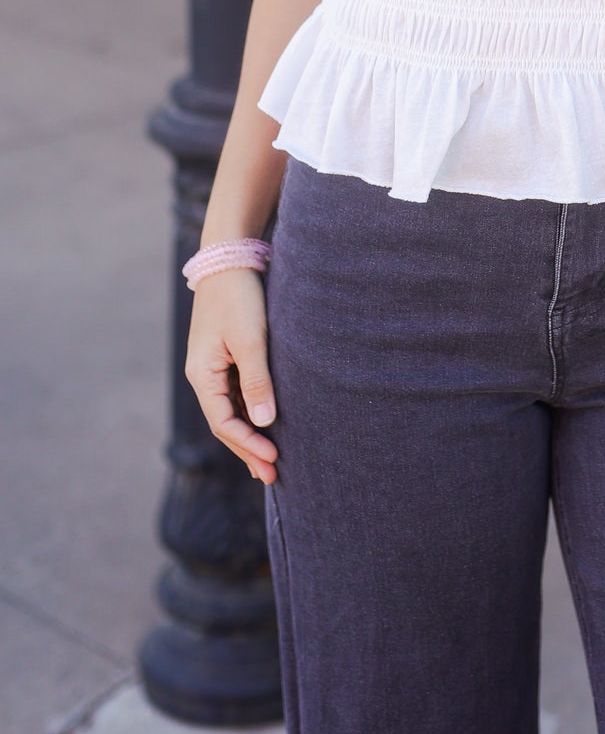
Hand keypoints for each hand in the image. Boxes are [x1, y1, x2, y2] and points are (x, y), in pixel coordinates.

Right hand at [184, 267, 279, 484]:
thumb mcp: (251, 340)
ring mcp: (213, 366)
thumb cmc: (240, 298)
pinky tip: (266, 424)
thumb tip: (264, 423)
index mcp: (202, 375)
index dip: (248, 445)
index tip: (274, 460)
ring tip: (270, 460)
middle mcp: (203, 375)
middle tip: (273, 475)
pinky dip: (251, 412)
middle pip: (225, 422)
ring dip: (250, 433)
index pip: (224, 423)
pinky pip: (236, 393)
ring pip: (231, 410)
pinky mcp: (226, 356)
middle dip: (247, 449)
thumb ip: (257, 381)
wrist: (229, 259)